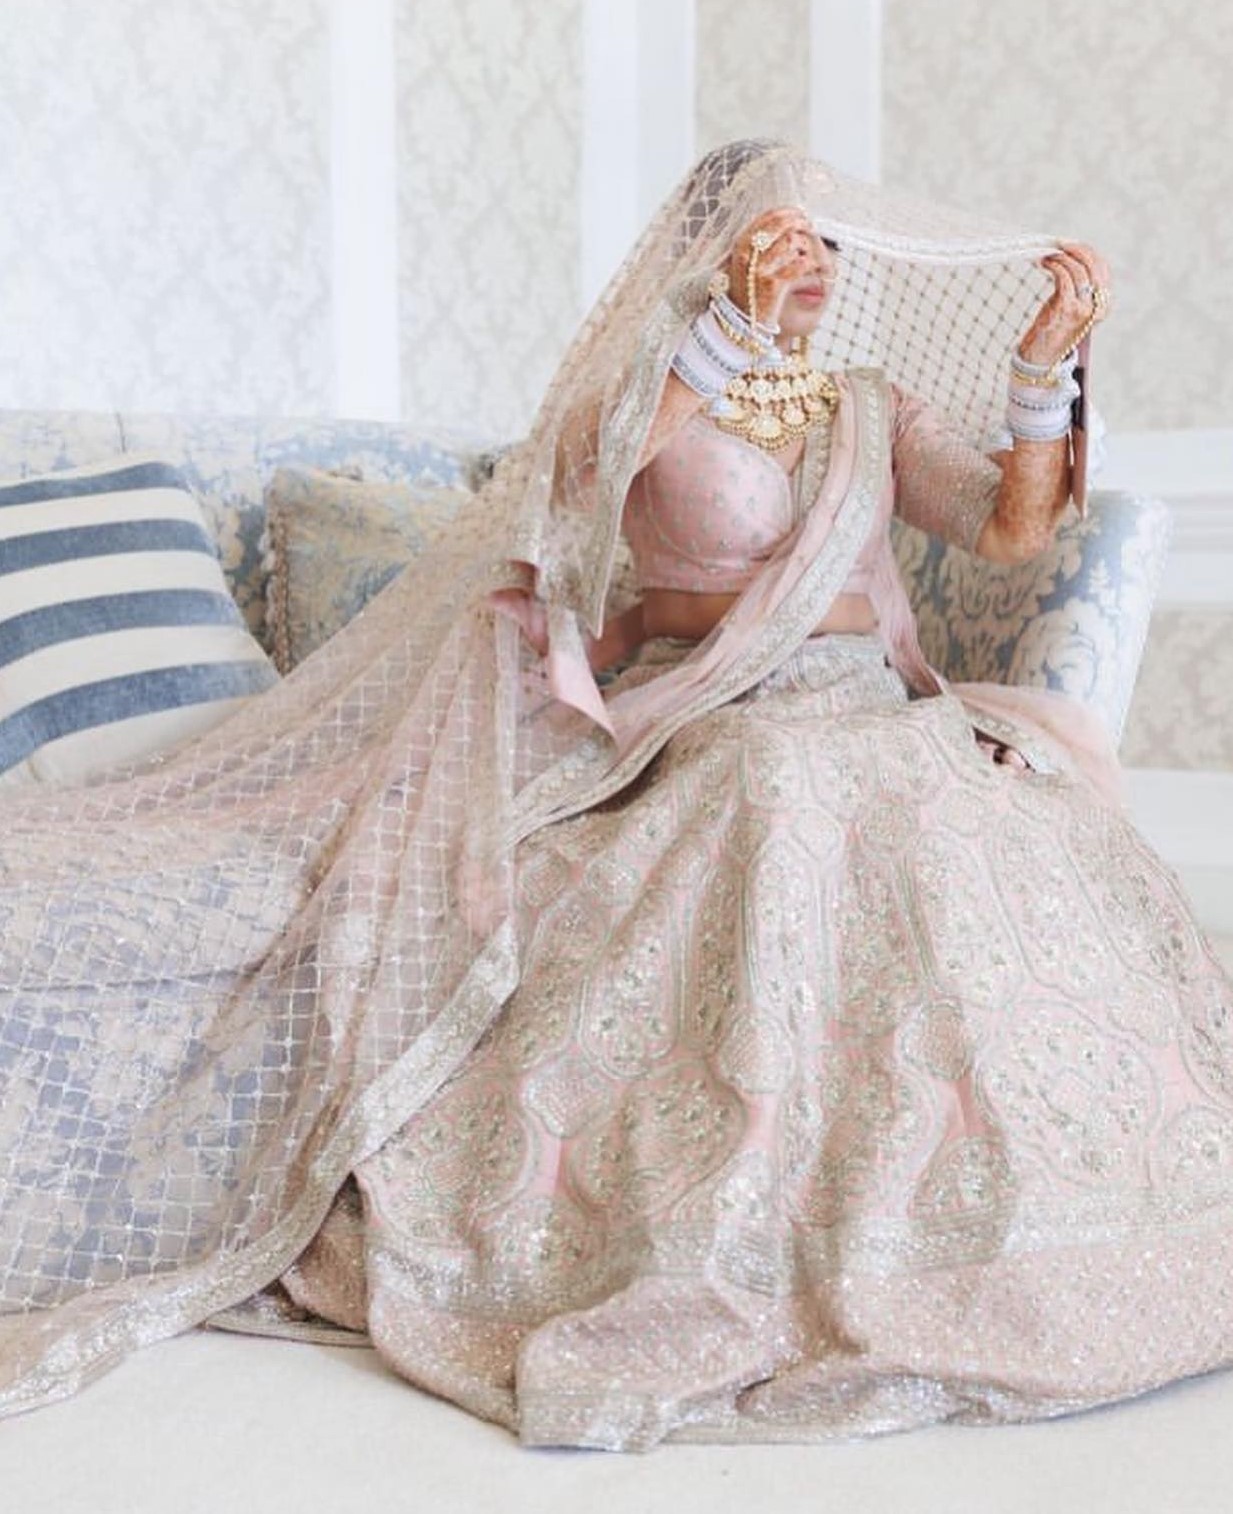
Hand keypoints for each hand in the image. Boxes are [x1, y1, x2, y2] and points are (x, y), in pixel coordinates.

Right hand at [727, 207, 828, 330]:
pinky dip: (811, 263)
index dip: (791, 212)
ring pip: (794, 242)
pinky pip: (800, 264)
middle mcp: (749, 254)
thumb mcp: (747, 262)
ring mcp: (760, 270)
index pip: (770, 216)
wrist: (741, 323)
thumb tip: (792, 219)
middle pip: (784, 225)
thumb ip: (763, 242)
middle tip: (811, 230)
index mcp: (742, 244)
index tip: (802, 215)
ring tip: (812, 253)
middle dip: (802, 224)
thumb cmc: (749, 290)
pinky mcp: (773, 286)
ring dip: (808, 245)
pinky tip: (814, 267)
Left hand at [1017, 241, 1111, 366]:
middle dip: (1076, 250)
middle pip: (1093, 265)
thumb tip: (1070, 255)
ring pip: (1078, 269)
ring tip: (1048, 257)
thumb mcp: (1071, 304)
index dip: (1086, 251)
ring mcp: (1085, 308)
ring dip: (1061, 258)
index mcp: (1105, 304)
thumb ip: (1078, 286)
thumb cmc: (1054, 330)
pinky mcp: (1068, 309)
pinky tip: (1045, 264)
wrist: (1042, 357)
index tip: (1069, 245)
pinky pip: (1064, 277)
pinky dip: (1054, 266)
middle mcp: (1100, 306)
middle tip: (1059, 244)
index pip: (1102, 267)